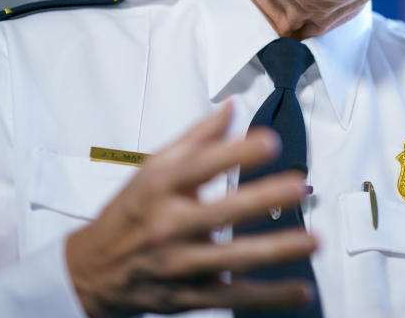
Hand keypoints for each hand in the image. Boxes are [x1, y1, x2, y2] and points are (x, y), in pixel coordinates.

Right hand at [65, 102, 317, 316]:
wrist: (92, 270)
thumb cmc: (130, 213)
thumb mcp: (152, 168)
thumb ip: (196, 138)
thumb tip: (231, 108)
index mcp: (161, 187)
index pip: (201, 165)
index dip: (237, 152)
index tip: (270, 142)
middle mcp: (170, 224)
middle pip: (221, 211)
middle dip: (264, 199)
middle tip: (299, 187)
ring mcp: (180, 262)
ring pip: (233, 258)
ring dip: (276, 249)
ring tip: (313, 240)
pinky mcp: (190, 293)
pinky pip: (235, 296)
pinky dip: (270, 295)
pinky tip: (300, 288)